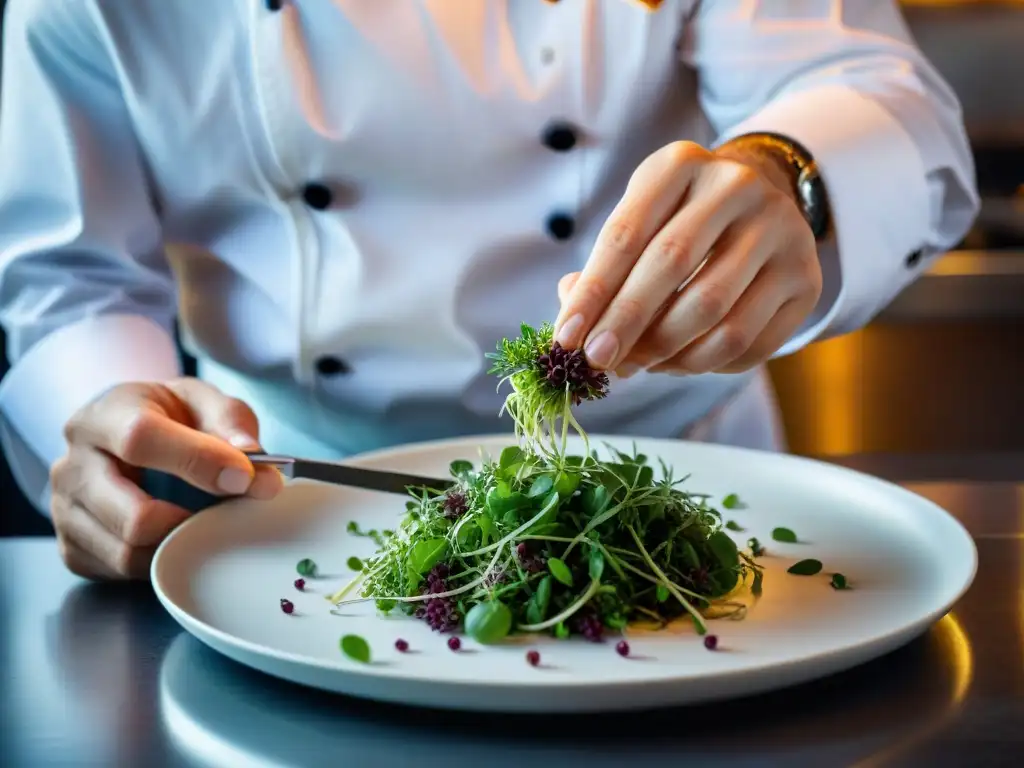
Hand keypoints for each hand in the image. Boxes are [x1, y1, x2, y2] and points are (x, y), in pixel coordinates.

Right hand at [50, 378, 283, 578]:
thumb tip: (256, 474)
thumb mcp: (203, 402)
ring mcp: (64, 509)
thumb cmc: (168, 416)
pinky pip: (119, 570)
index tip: (244, 478)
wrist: (124, 430)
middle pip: (132, 515)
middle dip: (191, 521)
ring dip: (178, 545)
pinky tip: (173, 535)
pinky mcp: (70, 546)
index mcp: (105, 414)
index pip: (140, 439)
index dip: (198, 461)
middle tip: (227, 513)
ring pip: (127, 551)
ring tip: (202, 523)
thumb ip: (231, 425)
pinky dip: (157, 561)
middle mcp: (73, 463)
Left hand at [554, 140, 821, 375]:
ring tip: (636, 365)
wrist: (759, 207)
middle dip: (625, 324)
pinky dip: (705, 364)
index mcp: (680, 163)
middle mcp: (736, 186)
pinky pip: (748, 341)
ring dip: (665, 351)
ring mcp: (780, 230)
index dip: (593, 292)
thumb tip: (575, 323)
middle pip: (671, 266)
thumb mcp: (637, 223)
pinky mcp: (805, 278)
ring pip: (714, 311)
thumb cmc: (677, 223)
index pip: (626, 234)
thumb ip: (602, 271)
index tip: (565, 338)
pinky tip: (679, 364)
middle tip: (598, 360)